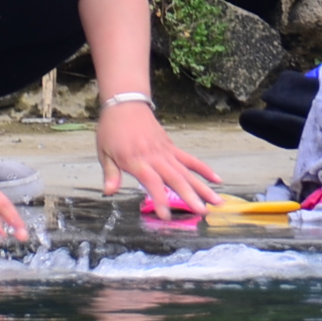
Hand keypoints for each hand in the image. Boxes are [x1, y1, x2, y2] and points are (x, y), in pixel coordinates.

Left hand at [97, 101, 222, 218]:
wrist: (125, 104)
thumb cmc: (112, 129)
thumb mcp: (104, 152)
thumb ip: (110, 174)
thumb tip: (109, 192)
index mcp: (137, 160)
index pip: (152, 183)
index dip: (160, 199)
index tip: (166, 216)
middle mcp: (155, 158)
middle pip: (175, 179)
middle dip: (190, 196)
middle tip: (203, 212)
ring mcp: (166, 152)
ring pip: (187, 172)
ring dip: (203, 187)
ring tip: (217, 202)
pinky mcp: (172, 148)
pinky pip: (190, 160)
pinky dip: (204, 170)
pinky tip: (217, 180)